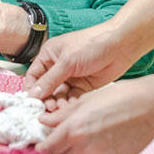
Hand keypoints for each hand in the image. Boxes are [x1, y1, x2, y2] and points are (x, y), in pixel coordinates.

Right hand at [24, 21, 141, 100]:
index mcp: (49, 55)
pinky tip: (72, 107)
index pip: (33, 76)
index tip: (33, 103)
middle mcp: (58, 67)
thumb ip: (50, 79)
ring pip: (58, 95)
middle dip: (46, 99)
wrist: (120, 46)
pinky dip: (70, 104)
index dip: (32, 90)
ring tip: (62, 108)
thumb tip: (33, 94)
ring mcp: (70, 77)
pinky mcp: (83, 86)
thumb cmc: (92, 44)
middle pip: (45, 88)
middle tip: (50, 109)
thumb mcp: (67, 61)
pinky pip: (71, 98)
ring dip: (58, 103)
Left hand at [36, 76, 153, 153]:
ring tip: (95, 133)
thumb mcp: (85, 101)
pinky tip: (108, 140)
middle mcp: (83, 149)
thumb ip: (61, 115)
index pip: (46, 150)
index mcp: (72, 131)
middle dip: (61, 148)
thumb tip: (43, 120)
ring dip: (79, 152)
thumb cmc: (119, 98)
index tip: (42, 146)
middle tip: (72, 134)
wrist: (150, 107)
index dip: (42, 148)